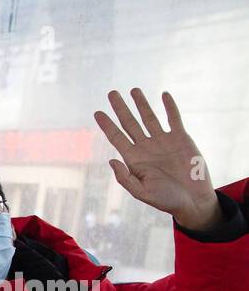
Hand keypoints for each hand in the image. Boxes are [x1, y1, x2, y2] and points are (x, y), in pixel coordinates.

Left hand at [94, 89, 219, 231]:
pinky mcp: (181, 138)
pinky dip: (169, 107)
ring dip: (141, 104)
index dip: (107, 125)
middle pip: (129, 123)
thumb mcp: (141, 192)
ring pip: (149, 117)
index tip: (97, 112)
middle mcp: (146, 147)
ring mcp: (163, 141)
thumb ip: (125, 178)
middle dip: (120, 109)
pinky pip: (174, 118)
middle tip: (111, 93)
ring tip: (133, 90)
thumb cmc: (166, 200)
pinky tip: (164, 95)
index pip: (117, 137)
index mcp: (134, 159)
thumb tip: (111, 160)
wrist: (192, 199)